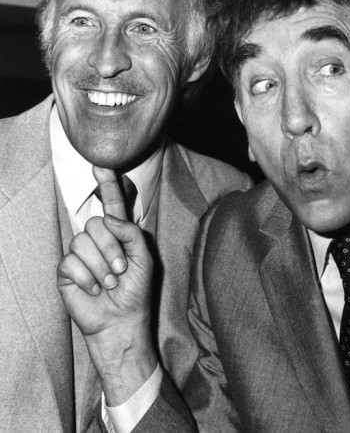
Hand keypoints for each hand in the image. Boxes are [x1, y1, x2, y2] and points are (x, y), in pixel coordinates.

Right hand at [57, 167, 156, 404]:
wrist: (121, 321)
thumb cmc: (136, 291)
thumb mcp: (144, 259)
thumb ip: (131, 233)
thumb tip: (107, 219)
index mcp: (120, 234)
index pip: (112, 204)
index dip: (107, 185)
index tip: (101, 166)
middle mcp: (99, 239)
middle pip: (97, 223)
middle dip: (112, 250)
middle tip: (121, 272)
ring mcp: (80, 253)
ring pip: (83, 242)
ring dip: (101, 267)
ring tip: (110, 284)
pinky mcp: (66, 270)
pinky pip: (72, 262)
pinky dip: (88, 279)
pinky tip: (95, 290)